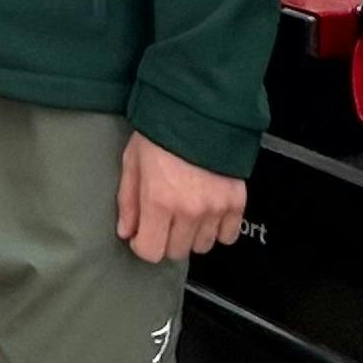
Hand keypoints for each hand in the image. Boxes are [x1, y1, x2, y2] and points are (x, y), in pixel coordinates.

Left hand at [116, 132, 245, 262]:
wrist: (199, 110)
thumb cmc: (162, 131)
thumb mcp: (132, 162)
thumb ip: (128, 201)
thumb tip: (126, 231)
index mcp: (159, 201)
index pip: (151, 252)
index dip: (142, 245)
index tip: (142, 234)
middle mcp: (189, 210)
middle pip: (177, 252)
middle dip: (166, 239)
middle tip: (163, 220)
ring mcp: (215, 208)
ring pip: (203, 246)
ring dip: (192, 235)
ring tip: (186, 212)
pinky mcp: (236, 202)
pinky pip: (228, 235)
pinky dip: (218, 229)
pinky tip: (207, 213)